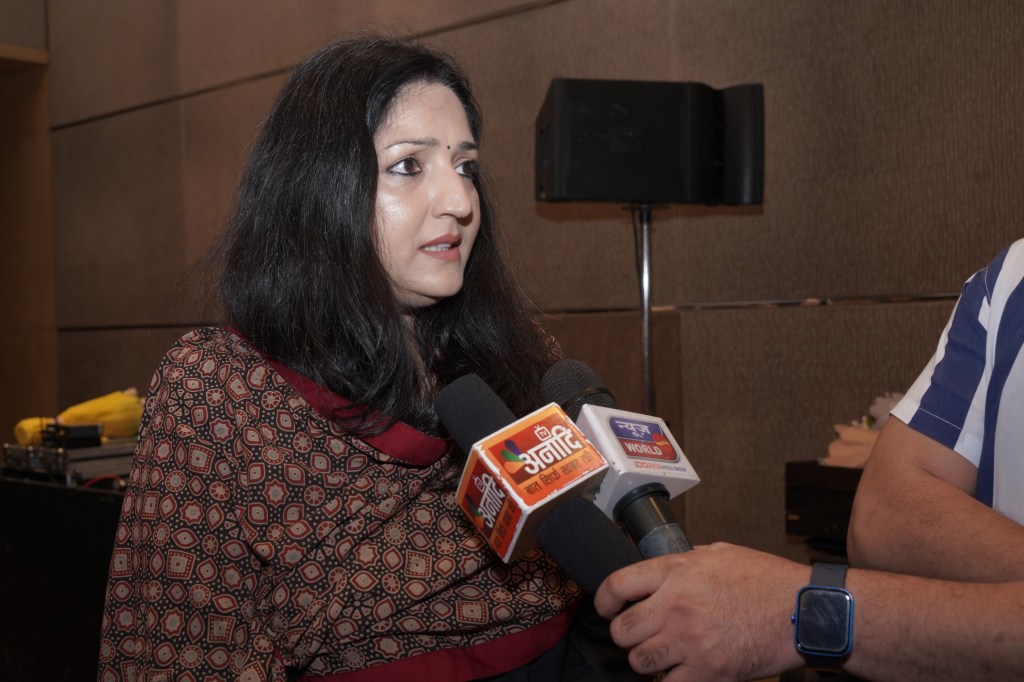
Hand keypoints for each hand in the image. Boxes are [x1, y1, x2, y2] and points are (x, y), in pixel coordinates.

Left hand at [593, 543, 809, 680]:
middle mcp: (675, 605)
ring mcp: (689, 640)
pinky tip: (680, 672)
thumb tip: (667, 569)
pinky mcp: (707, 671)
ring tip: (660, 654)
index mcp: (676, 571)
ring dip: (645, 659)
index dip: (604, 600)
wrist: (803, 612)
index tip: (607, 609)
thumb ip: (688, 560)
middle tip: (638, 634)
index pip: (616, 584)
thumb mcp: (721, 554)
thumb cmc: (767, 581)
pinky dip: (669, 681)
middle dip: (626, 634)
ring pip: (638, 660)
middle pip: (621, 629)